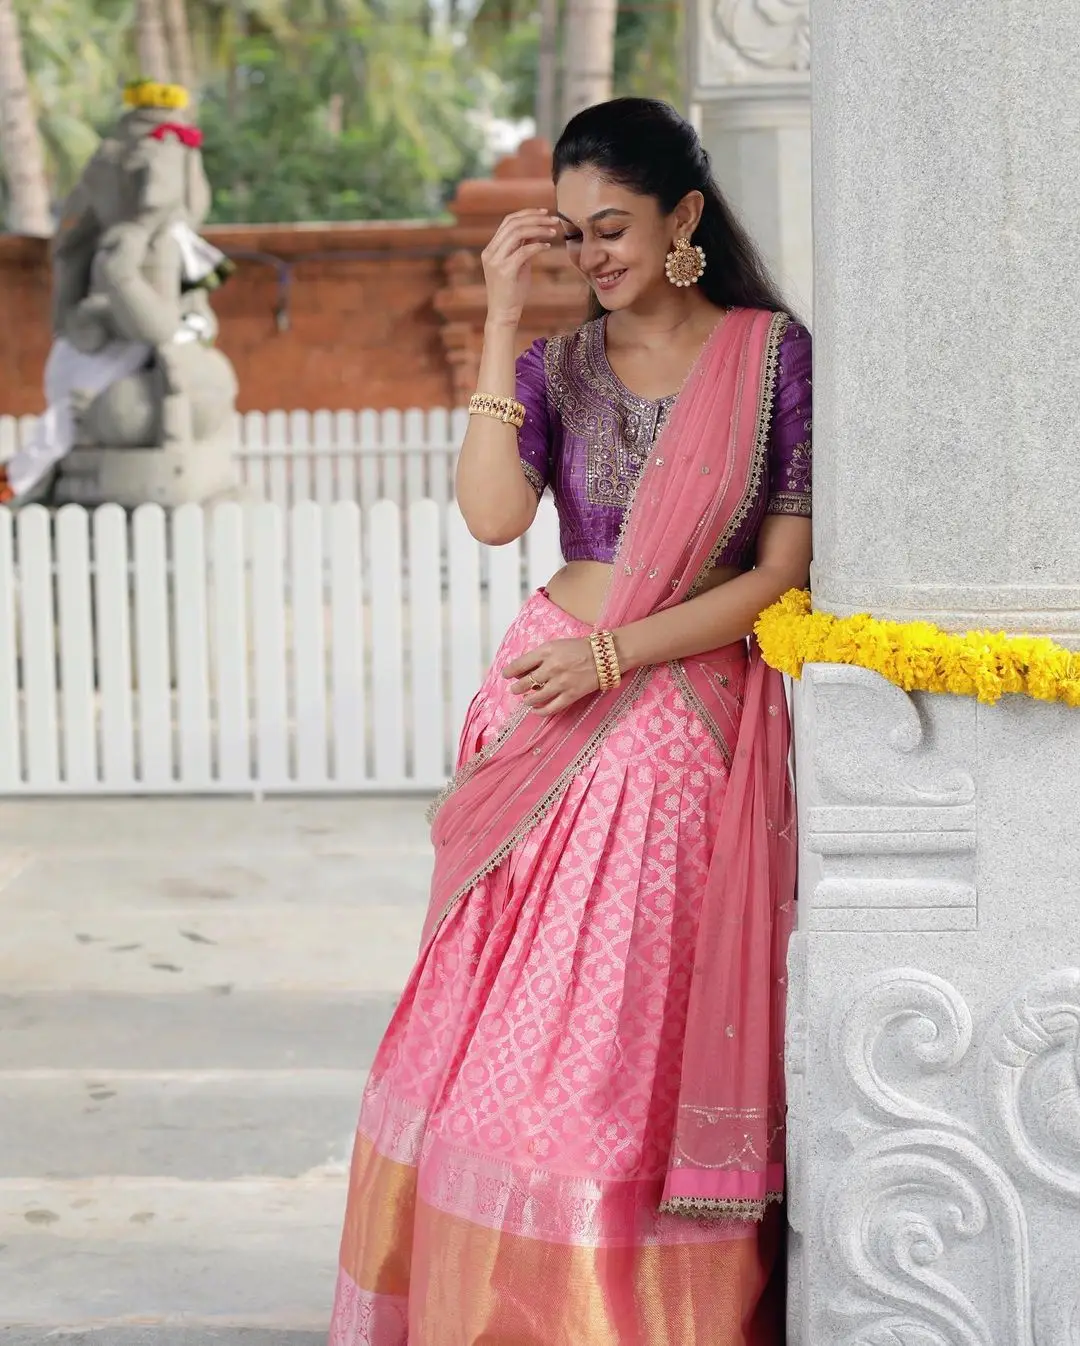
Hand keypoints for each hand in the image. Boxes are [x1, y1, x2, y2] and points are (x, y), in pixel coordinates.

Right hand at [481, 209, 557, 328]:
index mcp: (491, 249)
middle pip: (513, 224)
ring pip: (517, 233)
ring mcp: (496, 261)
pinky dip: (537, 246)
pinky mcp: (505, 271)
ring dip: (538, 229)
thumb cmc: (512, 291)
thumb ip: (524, 247)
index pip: (508, 221)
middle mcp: (490, 252)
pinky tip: (547, 246)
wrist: (503, 314)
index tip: (545, 213)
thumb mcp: (518, 264)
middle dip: (536, 218)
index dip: (527, 213)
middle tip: (554, 220)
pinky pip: (523, 251)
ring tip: (554, 232)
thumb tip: (538, 229)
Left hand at [502, 638, 599, 716]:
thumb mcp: (556, 645)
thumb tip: (523, 671)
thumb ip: (540, 656)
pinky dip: (540, 711)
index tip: (506, 675)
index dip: (510, 671)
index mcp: (547, 651)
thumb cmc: (579, 648)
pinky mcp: (571, 695)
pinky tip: (535, 711)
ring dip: (527, 700)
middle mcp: (551, 667)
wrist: (605, 656)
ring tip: (526, 699)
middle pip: (525, 682)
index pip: (520, 664)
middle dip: (517, 688)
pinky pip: (550, 708)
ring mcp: (561, 682)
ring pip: (535, 696)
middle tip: (515, 689)